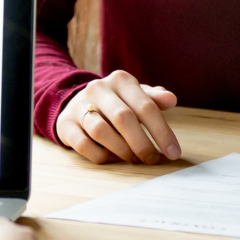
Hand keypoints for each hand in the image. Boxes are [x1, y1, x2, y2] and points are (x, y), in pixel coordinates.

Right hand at [55, 70, 181, 164]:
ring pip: (101, 131)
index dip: (162, 131)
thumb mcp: (135, 96)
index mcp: (121, 80)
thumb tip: (171, 99)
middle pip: (124, 118)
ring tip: (133, 159)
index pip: (146, 106)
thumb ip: (154, 99)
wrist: (77, 102)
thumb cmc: (116, 102)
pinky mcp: (66, 124)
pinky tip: (111, 158)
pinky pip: (83, 144)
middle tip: (152, 159)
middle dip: (142, 144)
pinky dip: (100, 155)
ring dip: (121, 150)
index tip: (173, 152)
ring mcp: (79, 106)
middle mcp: (99, 89)